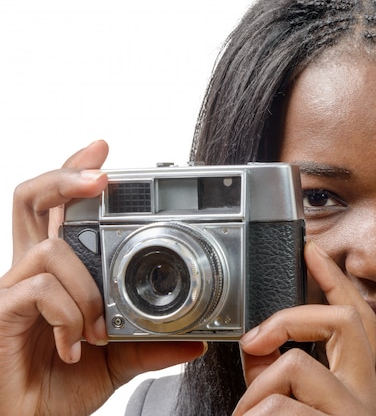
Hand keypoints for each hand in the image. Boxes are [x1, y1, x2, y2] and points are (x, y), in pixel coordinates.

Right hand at [0, 140, 204, 415]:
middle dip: (65, 176)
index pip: (60, 211)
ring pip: (51, 248)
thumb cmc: (61, 386)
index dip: (73, 175)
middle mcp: (32, 273)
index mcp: (59, 275)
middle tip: (101, 176)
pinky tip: (75, 345)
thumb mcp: (118, 360)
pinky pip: (38, 290)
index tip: (102, 150)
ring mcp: (11, 290)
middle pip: (32, 200)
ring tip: (96, 330)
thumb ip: (151, 345)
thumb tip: (197, 341)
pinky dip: (68, 315)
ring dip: (86, 288)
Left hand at [234, 241, 375, 414]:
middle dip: (288, 321)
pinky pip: (277, 405)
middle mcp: (365, 397)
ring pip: (296, 365)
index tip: (312, 249)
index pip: (356, 320)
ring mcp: (353, 412)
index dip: (335, 279)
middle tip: (253, 344)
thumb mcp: (295, 408)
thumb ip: (276, 373)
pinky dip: (250, 415)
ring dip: (256, 392)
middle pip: (344, 321)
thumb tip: (256, 346)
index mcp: (357, 387)